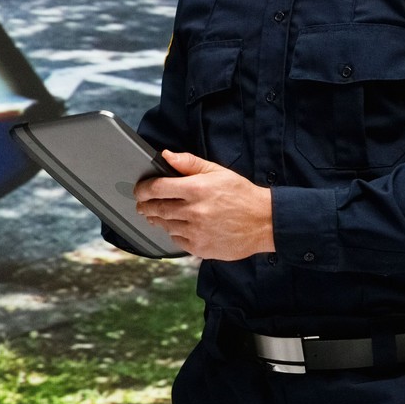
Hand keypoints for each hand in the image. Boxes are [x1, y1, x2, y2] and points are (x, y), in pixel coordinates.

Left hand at [134, 150, 274, 261]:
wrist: (264, 222)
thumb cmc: (241, 195)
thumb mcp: (218, 172)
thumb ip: (189, 163)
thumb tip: (166, 155)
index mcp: (196, 189)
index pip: (157, 188)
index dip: (143, 188)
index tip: (140, 189)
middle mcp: (193, 211)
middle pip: (156, 208)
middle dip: (145, 205)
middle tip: (142, 204)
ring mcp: (196, 232)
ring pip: (164, 225)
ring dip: (159, 219)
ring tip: (160, 213)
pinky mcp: (200, 248)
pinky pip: (176, 240)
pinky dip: (174, 233)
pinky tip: (180, 226)